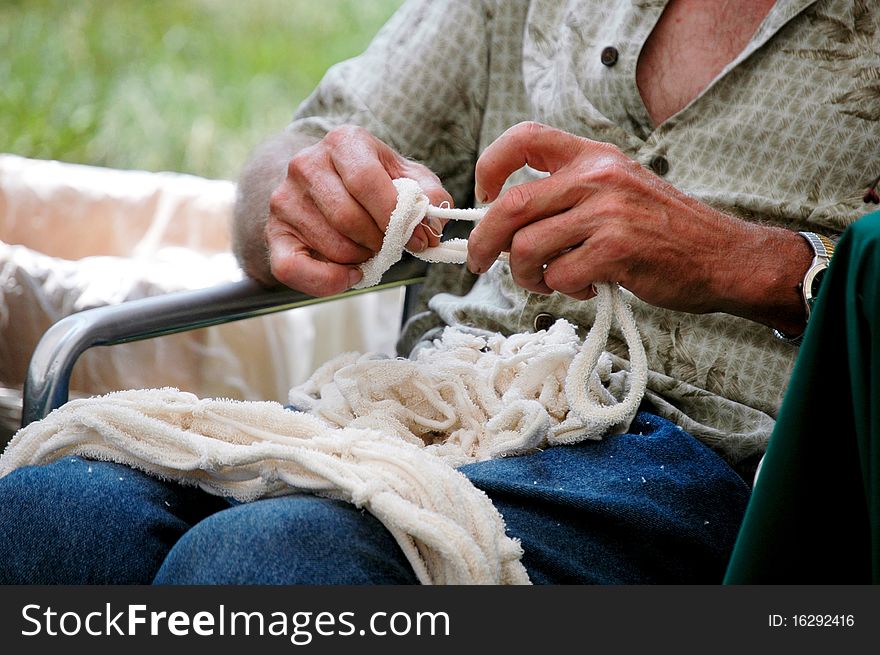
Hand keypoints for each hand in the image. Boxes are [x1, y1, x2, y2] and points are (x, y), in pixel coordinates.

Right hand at [267, 125, 451, 295]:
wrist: (326, 185)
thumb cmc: (372, 183)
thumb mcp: (404, 177)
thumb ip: (427, 193)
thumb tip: (434, 220)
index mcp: (343, 142)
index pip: (367, 182)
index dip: (396, 218)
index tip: (419, 240)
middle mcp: (306, 164)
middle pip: (349, 218)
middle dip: (381, 242)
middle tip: (392, 247)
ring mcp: (285, 199)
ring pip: (332, 245)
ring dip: (361, 259)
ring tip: (370, 251)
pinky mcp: (274, 233)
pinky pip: (294, 269)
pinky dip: (329, 281)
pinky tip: (350, 275)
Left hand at [468, 122, 808, 329]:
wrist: (724, 257)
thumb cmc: (665, 231)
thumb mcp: (619, 190)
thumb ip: (570, 195)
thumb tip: (507, 222)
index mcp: (594, 156)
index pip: (524, 138)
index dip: (489, 166)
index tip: (483, 196)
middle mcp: (597, 177)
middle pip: (510, 205)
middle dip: (483, 240)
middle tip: (479, 262)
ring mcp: (607, 213)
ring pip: (526, 248)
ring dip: (525, 276)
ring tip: (548, 282)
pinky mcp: (616, 251)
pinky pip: (559, 276)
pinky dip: (563, 290)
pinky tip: (587, 287)